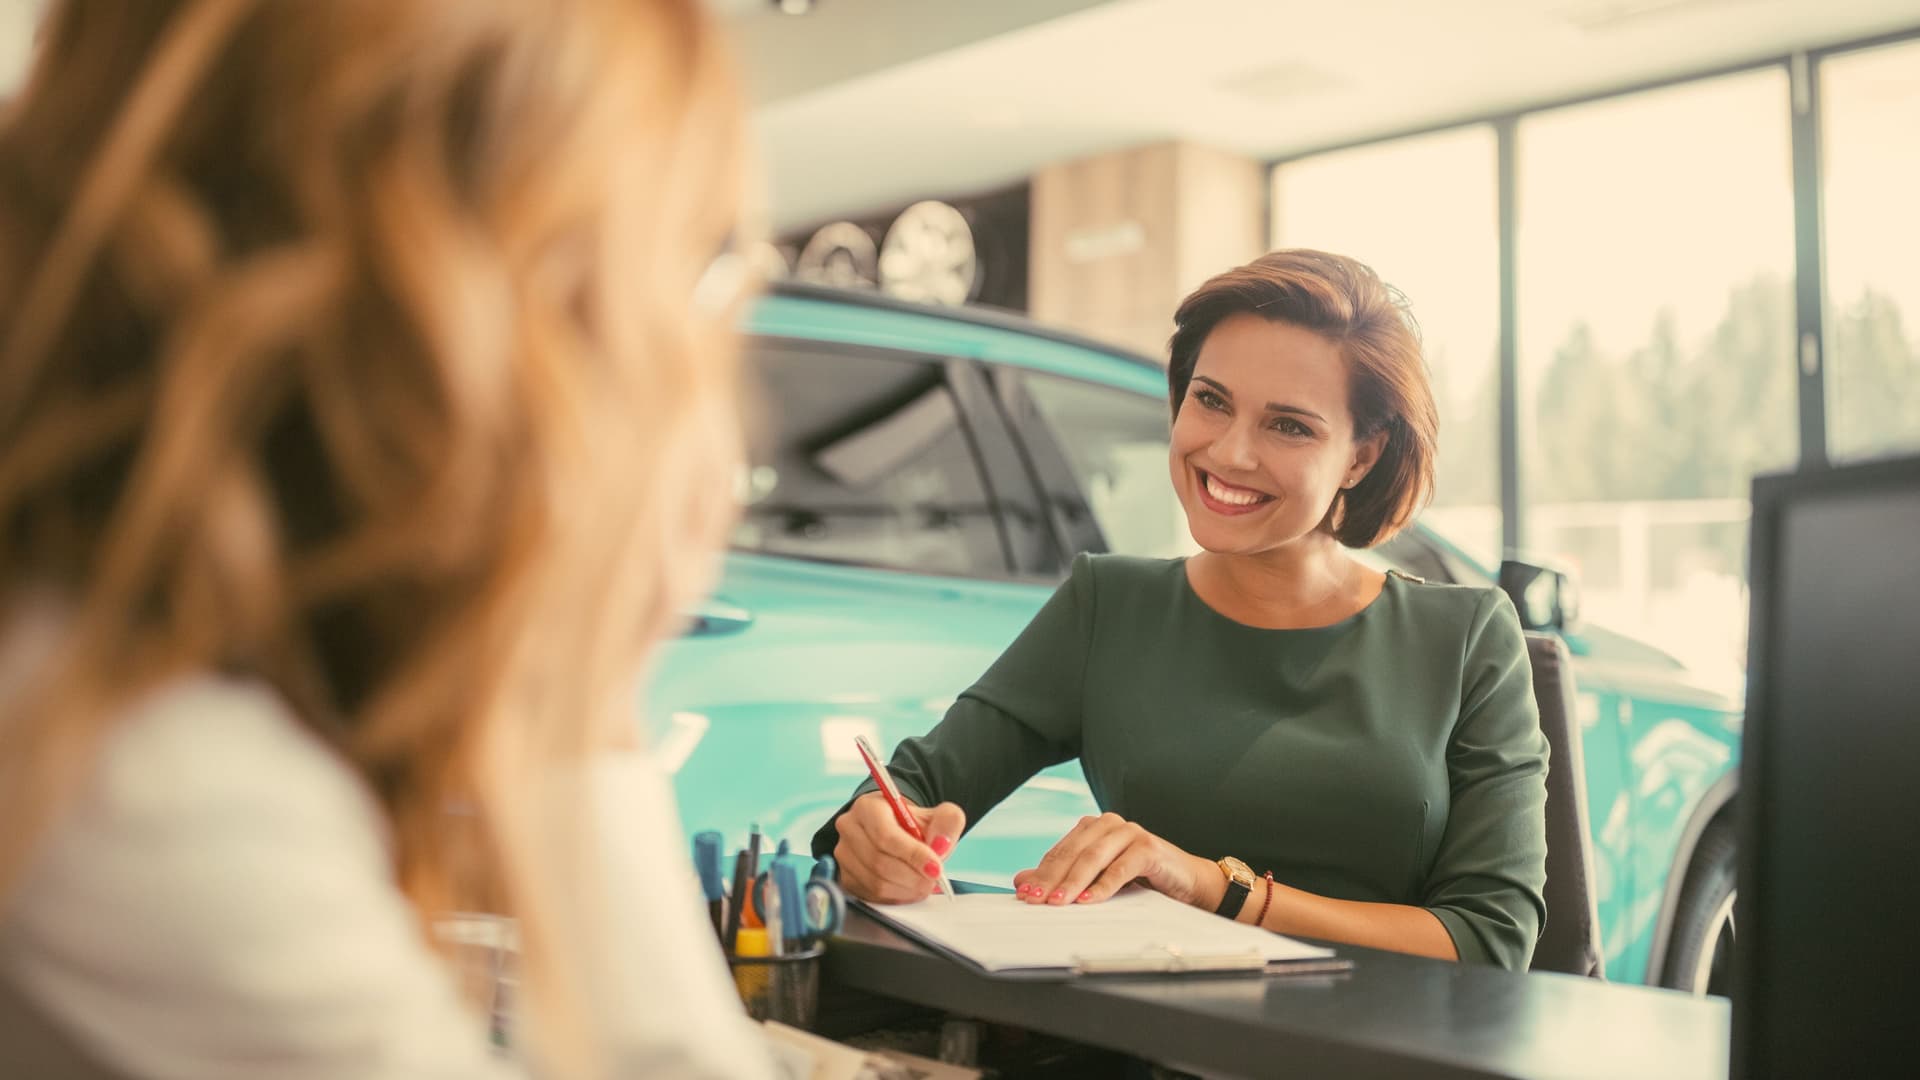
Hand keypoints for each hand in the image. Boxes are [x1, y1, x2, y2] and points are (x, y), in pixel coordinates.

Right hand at [833, 791, 964, 903]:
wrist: (898, 832)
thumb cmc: (915, 824)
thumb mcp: (938, 816)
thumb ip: (948, 822)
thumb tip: (941, 844)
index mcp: (868, 807)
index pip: (886, 835)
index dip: (913, 855)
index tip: (936, 868)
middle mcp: (849, 828)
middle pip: (880, 862)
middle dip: (913, 876)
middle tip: (934, 880)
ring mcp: (844, 855)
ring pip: (876, 882)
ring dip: (907, 889)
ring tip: (925, 884)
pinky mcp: (846, 877)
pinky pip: (871, 896)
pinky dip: (896, 897)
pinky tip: (910, 888)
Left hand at [1013, 813, 1219, 909]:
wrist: (1190, 885)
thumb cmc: (1143, 882)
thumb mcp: (1098, 881)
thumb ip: (1063, 877)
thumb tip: (1022, 880)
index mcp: (1093, 828)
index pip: (1060, 851)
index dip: (1040, 873)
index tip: (1023, 894)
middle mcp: (1110, 824)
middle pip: (1072, 853)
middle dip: (1051, 878)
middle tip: (1034, 899)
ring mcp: (1130, 833)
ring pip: (1093, 858)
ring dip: (1073, 882)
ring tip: (1057, 902)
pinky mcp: (1149, 847)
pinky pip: (1120, 868)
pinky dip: (1103, 886)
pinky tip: (1088, 900)